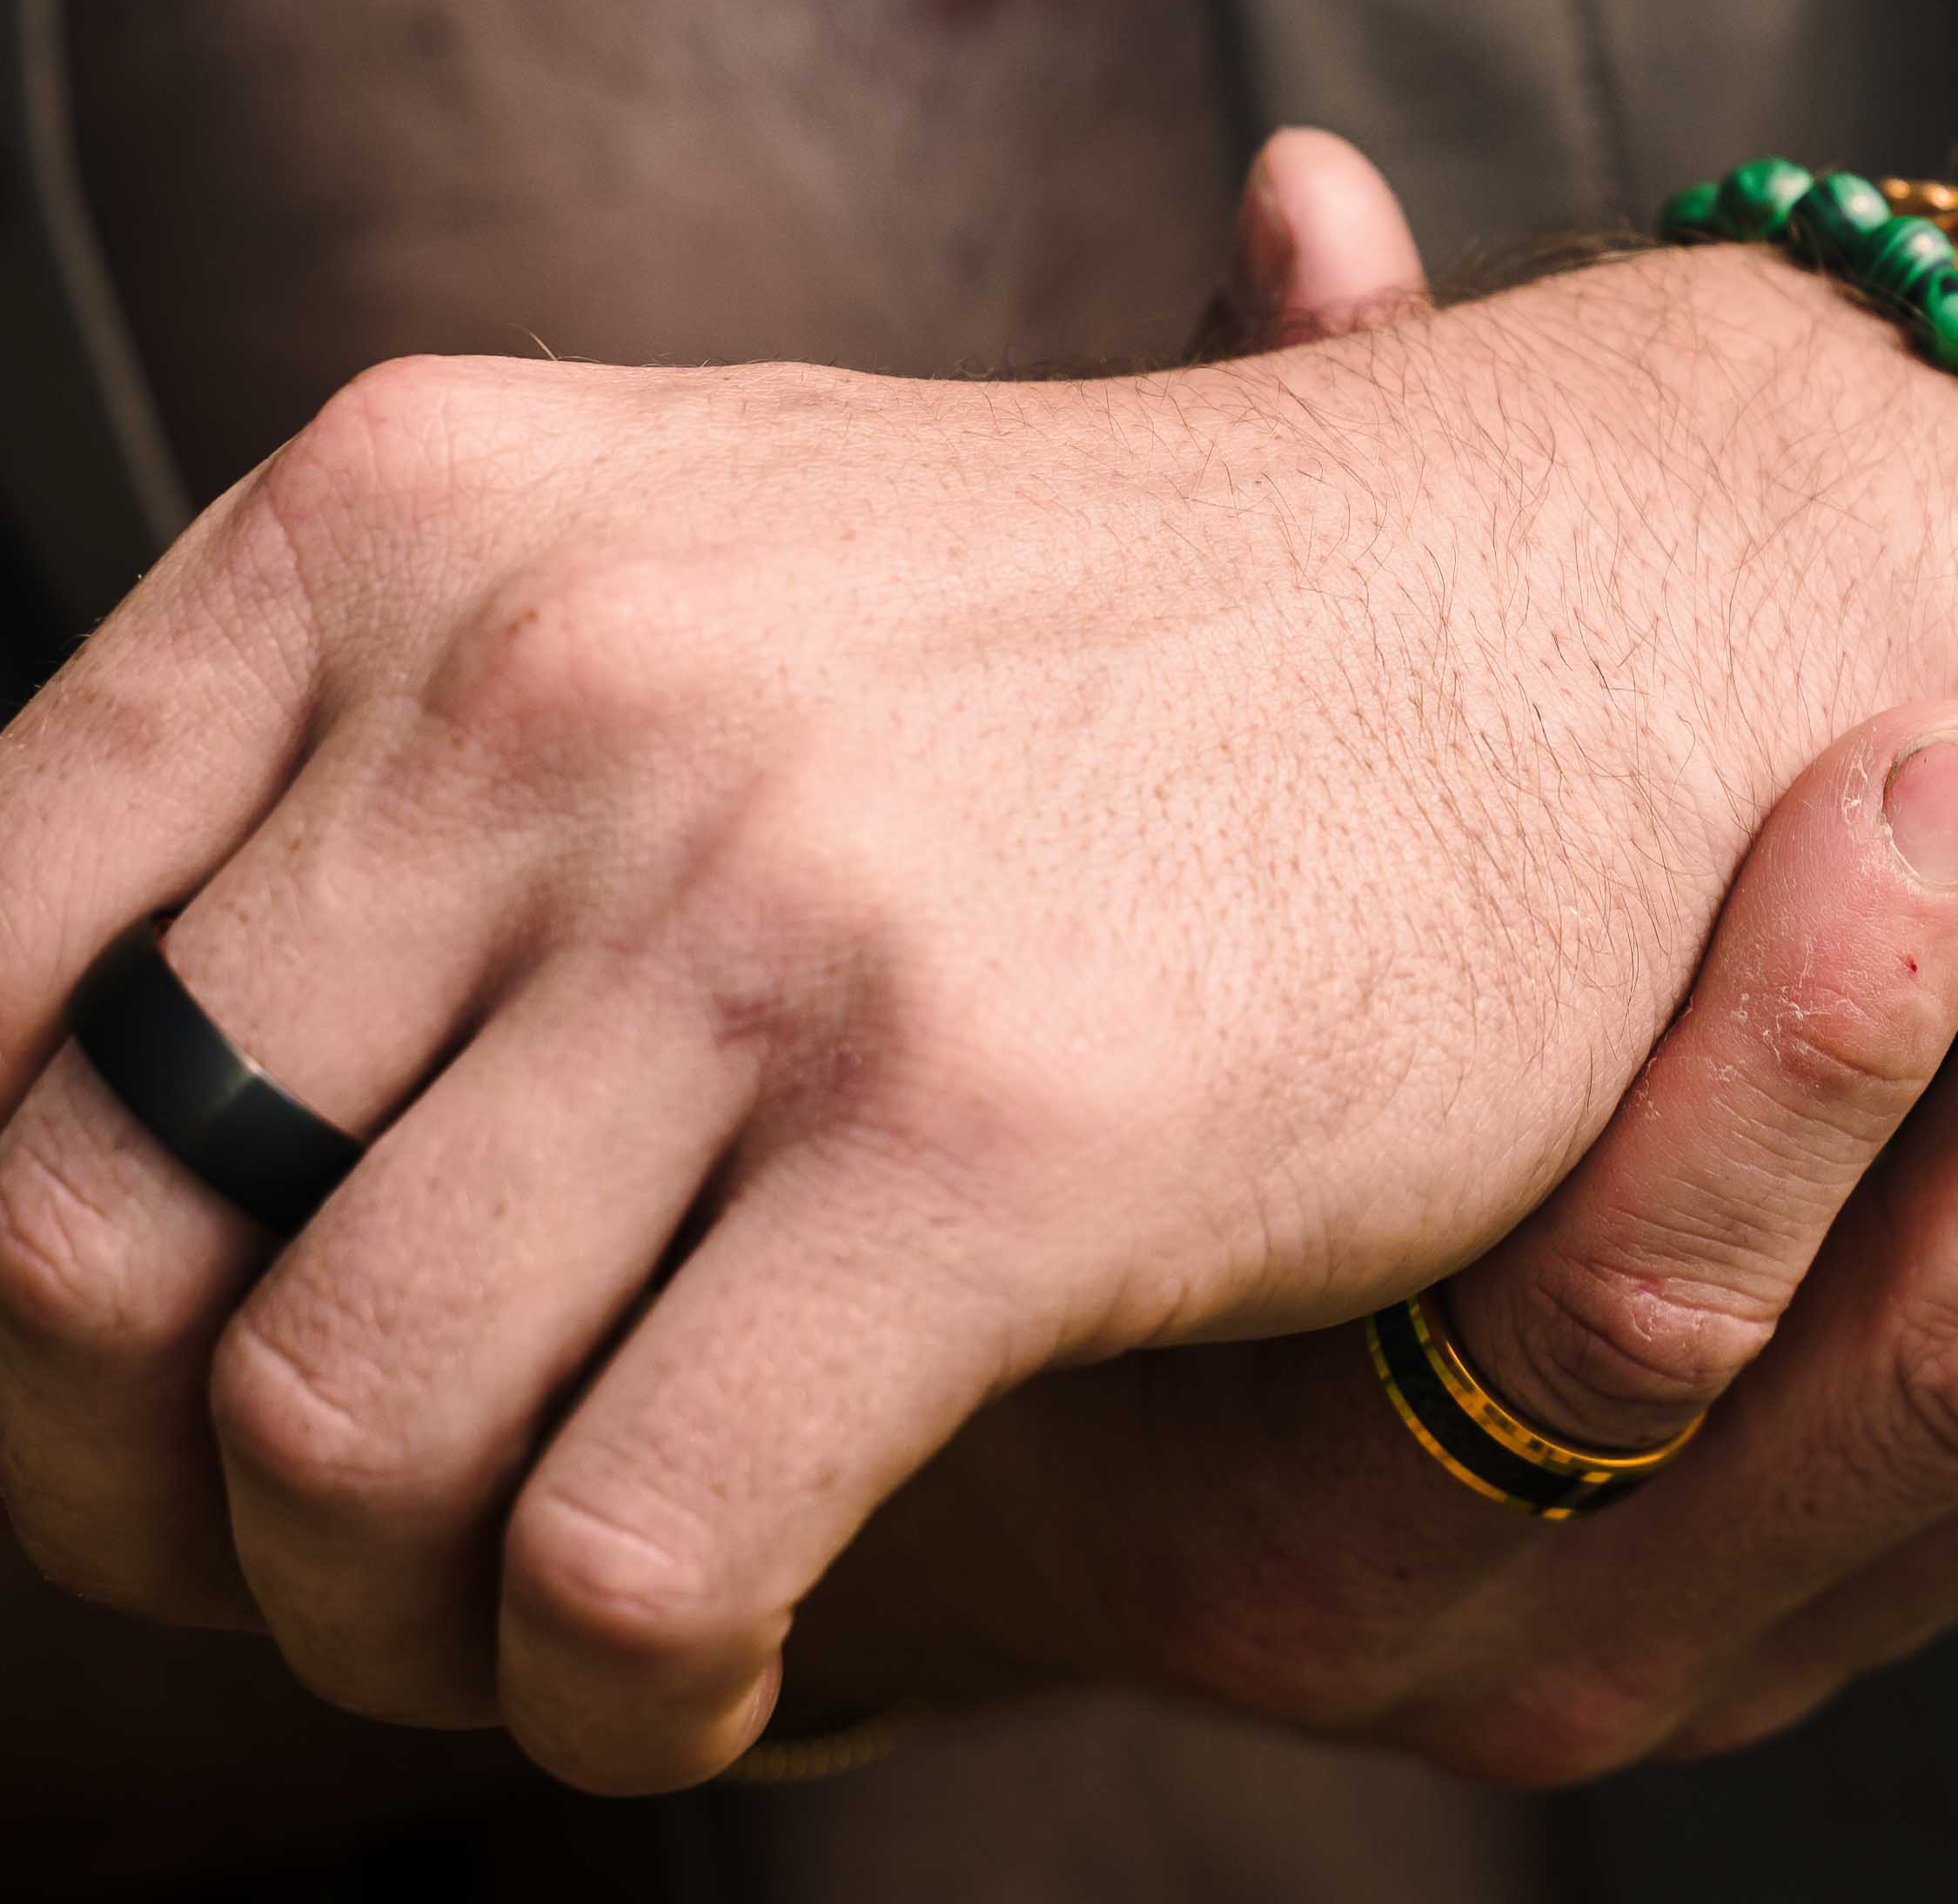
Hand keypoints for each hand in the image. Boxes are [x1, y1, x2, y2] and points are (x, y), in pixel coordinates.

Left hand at [0, 135, 1957, 1788]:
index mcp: (423, 505)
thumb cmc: (1127, 649)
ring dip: (389, 1622)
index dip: (1, 1245)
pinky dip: (617, 1684)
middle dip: (161, 1492)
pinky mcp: (994, 1117)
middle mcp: (549, 658)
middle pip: (92, 1234)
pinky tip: (727, 1648)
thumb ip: (379, 783)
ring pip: (326, 1440)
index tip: (144, 1376)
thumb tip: (54, 1137)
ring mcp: (772, 881)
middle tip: (348, 1547)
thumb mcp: (698, 577)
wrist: (1568, 599)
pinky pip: (614, 1553)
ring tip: (547, 1603)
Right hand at [816, 139, 1957, 1775]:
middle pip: (1954, 1353)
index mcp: (1313, 1483)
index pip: (1639, 1294)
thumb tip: (1308, 190)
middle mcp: (1559, 1629)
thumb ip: (1267, 568)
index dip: (1824, 1026)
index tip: (1949, 735)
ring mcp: (1772, 1624)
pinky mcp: (1918, 1585)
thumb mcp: (1157, 896)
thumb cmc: (1126, 1100)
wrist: (1107, 1436)